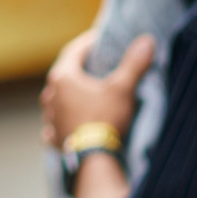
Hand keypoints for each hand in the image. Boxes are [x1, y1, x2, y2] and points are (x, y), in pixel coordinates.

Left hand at [39, 30, 148, 146]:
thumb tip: (147, 40)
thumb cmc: (105, 118)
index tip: (100, 39)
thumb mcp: (122, 88)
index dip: (88, 43)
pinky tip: (68, 123)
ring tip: (83, 95)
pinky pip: (55, 123)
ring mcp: (49, 117)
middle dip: (79, 69)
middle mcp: (50, 94)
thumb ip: (133, 64)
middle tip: (93, 66)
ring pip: (57, 99)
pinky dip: (63, 120)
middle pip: (64, 74)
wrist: (92, 158)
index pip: (73, 50)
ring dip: (69, 95)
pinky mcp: (54, 137)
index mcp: (63, 77)